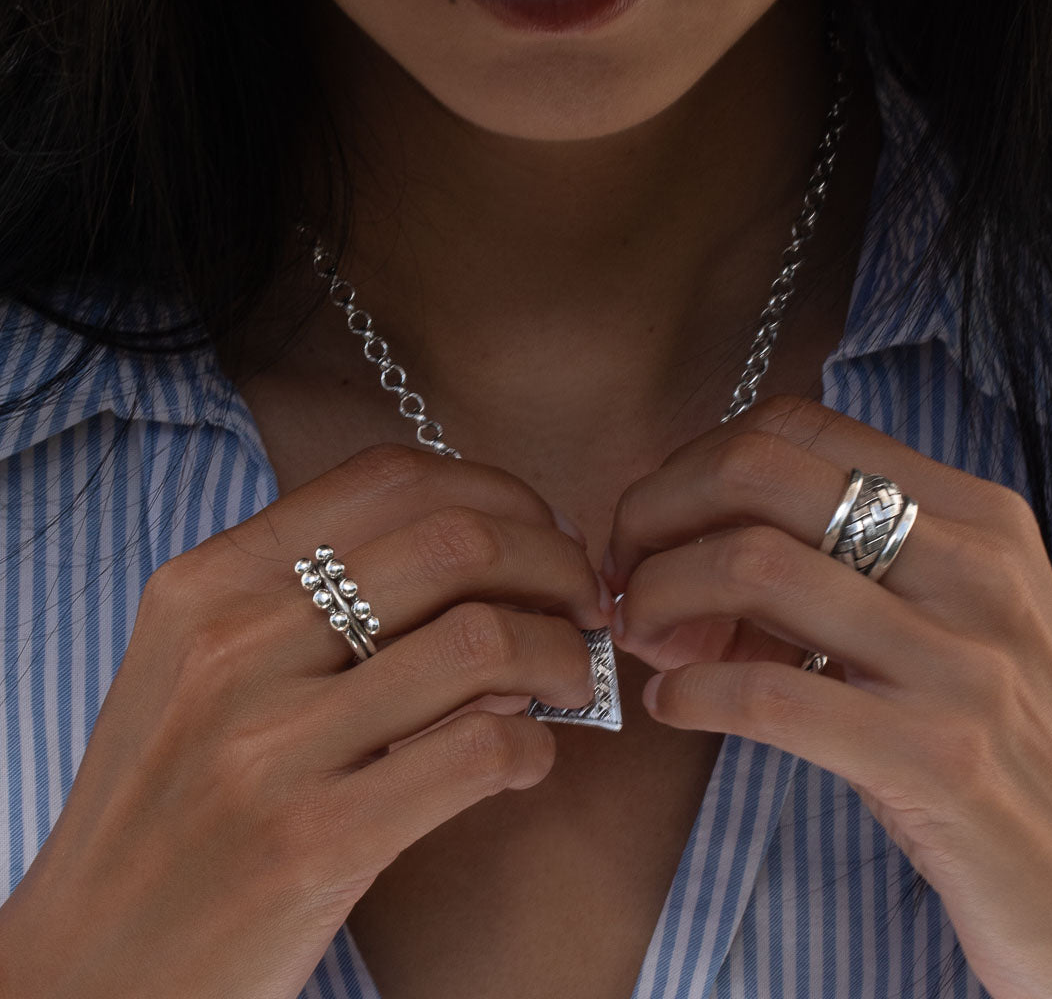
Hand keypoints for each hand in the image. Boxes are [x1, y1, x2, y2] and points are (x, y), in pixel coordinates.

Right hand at [0, 443, 609, 998]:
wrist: (91, 964)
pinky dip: (535, 746)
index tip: (541, 532)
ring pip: (484, 640)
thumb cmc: (169, 801)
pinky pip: (480, 751)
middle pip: (456, 542)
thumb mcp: (201, 667)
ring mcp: (270, 744)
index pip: (391, 478)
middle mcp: (234, 646)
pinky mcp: (315, 842)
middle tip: (584, 602)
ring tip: (570, 681)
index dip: (499, 491)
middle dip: (556, 562)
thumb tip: (482, 561)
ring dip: (563, 654)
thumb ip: (315, 599)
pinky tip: (525, 758)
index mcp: (209, 584)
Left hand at [602, 394, 1051, 998]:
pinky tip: (672, 707)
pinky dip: (689, 692)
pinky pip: (769, 694)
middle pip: (756, 472)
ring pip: (752, 565)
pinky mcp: (939, 760)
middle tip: (624, 574)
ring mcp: (962, 662)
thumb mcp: (943, 622)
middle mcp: (973, 567)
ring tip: (647, 643)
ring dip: (659, 599)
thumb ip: (837, 568)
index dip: (692, 465)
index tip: (653, 525)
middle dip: (655, 513)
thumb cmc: (1000, 736)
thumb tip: (685, 540)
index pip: (792, 429)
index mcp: (972, 516)